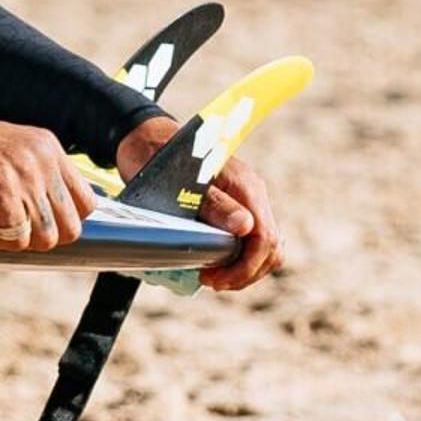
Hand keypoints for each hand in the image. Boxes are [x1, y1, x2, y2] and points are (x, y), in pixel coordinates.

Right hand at [0, 97, 106, 254]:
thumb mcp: (6, 152)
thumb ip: (34, 177)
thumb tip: (54, 223)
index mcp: (48, 146)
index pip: (86, 203)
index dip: (59, 221)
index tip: (31, 221)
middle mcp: (43, 158)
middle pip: (71, 227)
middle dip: (39, 236)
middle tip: (5, 223)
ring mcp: (24, 175)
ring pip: (46, 238)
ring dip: (15, 238)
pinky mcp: (1, 192)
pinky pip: (15, 239)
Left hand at [113, 113, 288, 292]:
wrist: (149, 139)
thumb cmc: (159, 159)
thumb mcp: (181, 184)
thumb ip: (215, 204)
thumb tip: (245, 227)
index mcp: (245, 187)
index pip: (265, 239)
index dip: (244, 267)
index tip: (212, 279)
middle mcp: (253, 193)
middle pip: (271, 247)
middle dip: (245, 273)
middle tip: (210, 281)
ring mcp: (248, 199)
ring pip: (266, 246)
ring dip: (245, 268)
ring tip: (213, 276)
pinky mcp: (238, 205)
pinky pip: (252, 239)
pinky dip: (240, 258)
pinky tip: (216, 262)